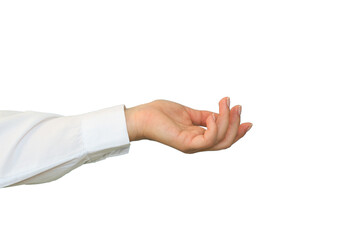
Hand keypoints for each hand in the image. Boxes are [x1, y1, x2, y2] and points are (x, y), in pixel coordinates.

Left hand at [124, 97, 252, 152]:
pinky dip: (215, 126)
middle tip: (237, 106)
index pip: (223, 139)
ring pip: (220, 141)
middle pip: (226, 142)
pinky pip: (209, 139)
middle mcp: (198, 144)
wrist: (141, 116)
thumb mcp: (189, 113)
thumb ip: (205, 115)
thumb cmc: (161, 114)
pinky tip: (211, 114)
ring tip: (225, 103)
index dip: (238, 131)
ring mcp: (192, 145)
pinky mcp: (186, 143)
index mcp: (198, 138)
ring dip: (227, 121)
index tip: (248, 120)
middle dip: (236, 124)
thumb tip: (221, 113)